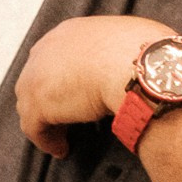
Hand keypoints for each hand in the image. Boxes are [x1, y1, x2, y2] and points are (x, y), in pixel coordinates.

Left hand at [15, 15, 152, 157]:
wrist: (139, 68)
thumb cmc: (148, 52)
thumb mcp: (138, 36)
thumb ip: (129, 46)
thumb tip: (148, 55)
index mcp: (71, 32)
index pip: (58, 56)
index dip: (67, 77)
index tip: (79, 93)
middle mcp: (47, 48)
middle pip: (40, 78)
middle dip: (53, 97)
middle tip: (69, 117)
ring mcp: (37, 76)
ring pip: (33, 103)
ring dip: (49, 121)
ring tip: (65, 138)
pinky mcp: (38, 105)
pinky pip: (35, 128)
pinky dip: (48, 141)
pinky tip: (63, 149)